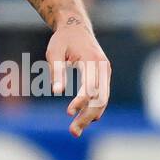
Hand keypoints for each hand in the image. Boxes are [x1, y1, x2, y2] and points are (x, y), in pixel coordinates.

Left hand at [46, 21, 110, 136]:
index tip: (68, 112)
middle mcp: (103, 67)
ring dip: (90, 116)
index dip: (80, 101)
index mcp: (92, 60)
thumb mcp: (54, 51)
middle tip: (73, 132)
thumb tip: (57, 92)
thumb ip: (56, 71)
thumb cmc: (62, 39)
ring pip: (102, 100)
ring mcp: (106, 72)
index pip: (90, 86)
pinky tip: (82, 119)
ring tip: (75, 130)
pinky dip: (93, 109)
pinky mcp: (104, 76)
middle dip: (87, 116)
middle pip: (100, 98)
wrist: (76, 27)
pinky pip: (102, 96)